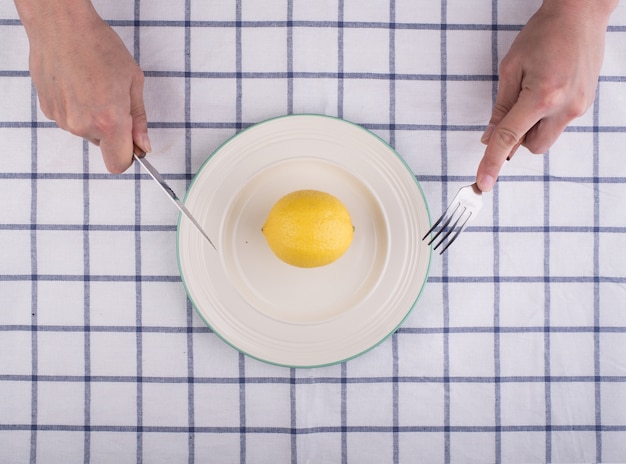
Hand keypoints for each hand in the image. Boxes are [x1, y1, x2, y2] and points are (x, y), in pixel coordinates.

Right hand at [15, 0, 149, 172]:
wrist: (61, 25)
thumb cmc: (99, 46)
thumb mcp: (133, 81)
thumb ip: (139, 118)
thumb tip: (143, 144)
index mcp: (109, 121)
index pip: (118, 163)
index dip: (128, 155)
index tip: (133, 143)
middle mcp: (83, 125)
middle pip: (104, 145)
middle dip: (113, 130)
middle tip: (114, 99)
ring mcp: (63, 119)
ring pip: (87, 131)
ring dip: (94, 117)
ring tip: (94, 86)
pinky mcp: (49, 110)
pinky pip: (71, 119)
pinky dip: (78, 108)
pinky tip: (78, 85)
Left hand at [476, 0, 616, 191]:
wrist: (579, 14)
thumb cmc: (544, 33)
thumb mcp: (511, 69)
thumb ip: (501, 107)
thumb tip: (490, 138)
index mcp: (542, 96)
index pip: (510, 139)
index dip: (493, 163)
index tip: (484, 182)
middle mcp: (565, 106)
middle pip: (532, 147)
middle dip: (518, 138)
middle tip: (514, 109)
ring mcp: (579, 107)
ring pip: (546, 138)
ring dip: (533, 127)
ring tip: (534, 92)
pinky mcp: (585, 104)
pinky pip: (558, 124)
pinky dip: (546, 117)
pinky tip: (547, 89)